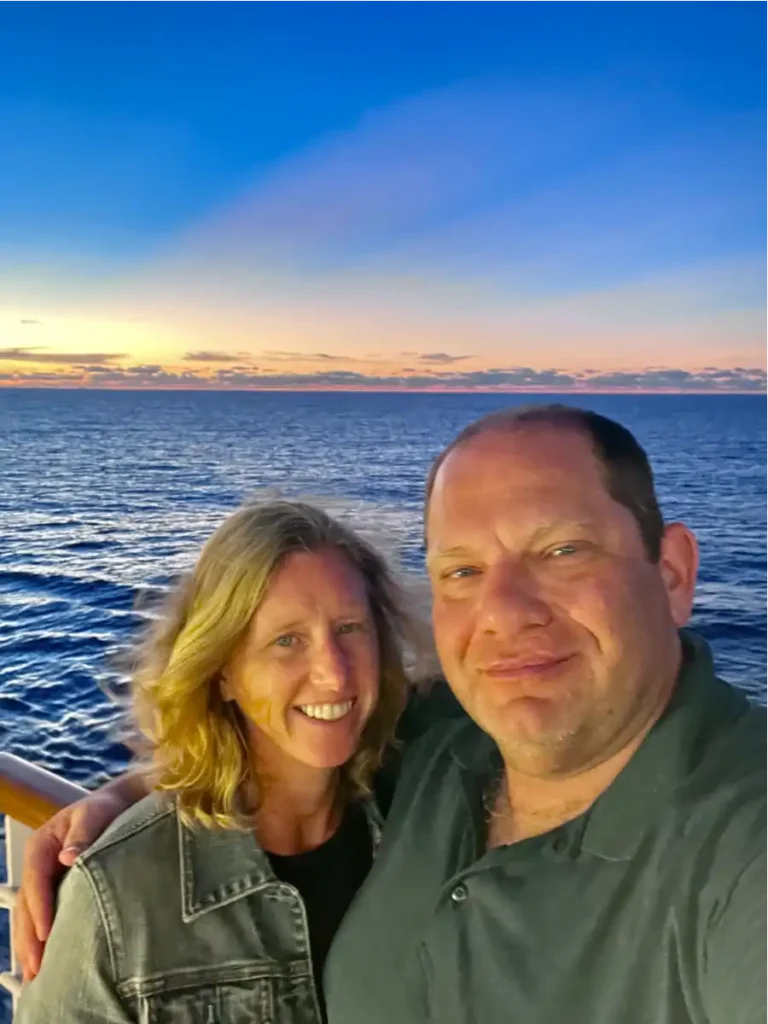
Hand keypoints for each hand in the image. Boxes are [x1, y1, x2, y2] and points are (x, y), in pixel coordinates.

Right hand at [13, 791, 127, 979]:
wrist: (120, 806)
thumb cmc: (106, 809)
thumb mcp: (94, 814)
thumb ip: (83, 834)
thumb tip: (68, 856)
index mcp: (42, 846)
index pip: (35, 879)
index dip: (39, 908)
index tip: (47, 934)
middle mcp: (38, 867)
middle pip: (26, 906)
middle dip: (30, 938)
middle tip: (37, 968)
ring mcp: (45, 882)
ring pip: (29, 919)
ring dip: (30, 947)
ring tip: (36, 977)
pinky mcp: (56, 894)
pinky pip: (42, 920)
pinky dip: (40, 943)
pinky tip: (43, 968)